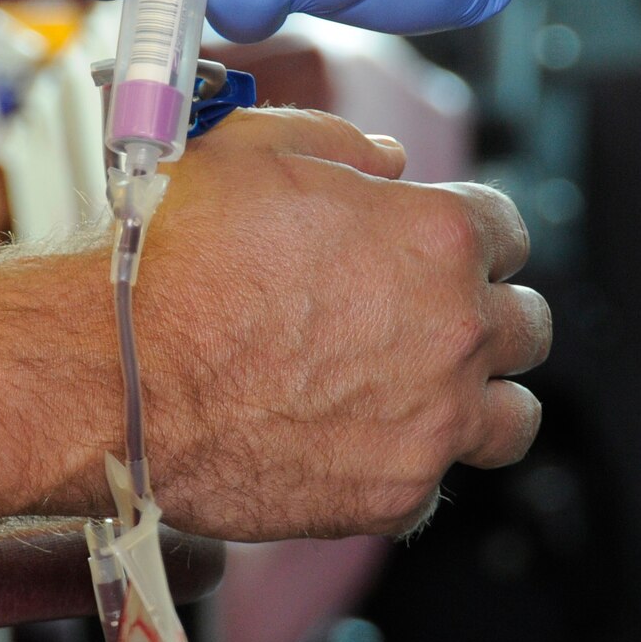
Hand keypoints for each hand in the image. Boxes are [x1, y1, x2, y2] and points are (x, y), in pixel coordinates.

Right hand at [128, 107, 549, 539]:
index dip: (468, 236)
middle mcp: (453, 329)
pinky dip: (403, 467)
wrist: (116, 376)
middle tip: (426, 323)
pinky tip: (354, 446)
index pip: (508, 231)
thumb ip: (341, 146)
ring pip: (513, 418)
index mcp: (434, 236)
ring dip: (480, 400)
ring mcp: (432, 419)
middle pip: (524, 325)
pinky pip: (433, 486)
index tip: (441, 252)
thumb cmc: (171, 263)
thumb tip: (385, 162)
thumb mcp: (252, 150)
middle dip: (483, 316)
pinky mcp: (393, 494)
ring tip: (426, 394)